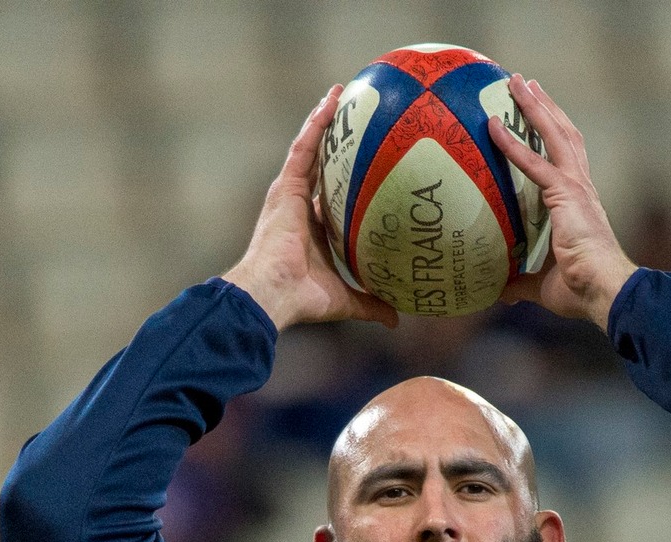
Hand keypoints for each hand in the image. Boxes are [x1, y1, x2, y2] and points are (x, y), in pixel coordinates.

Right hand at [223, 86, 397, 331]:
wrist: (273, 293)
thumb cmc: (303, 300)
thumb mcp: (345, 299)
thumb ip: (370, 303)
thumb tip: (396, 318)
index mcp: (310, 231)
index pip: (328, 199)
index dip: (344, 182)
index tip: (362, 166)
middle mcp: (298, 208)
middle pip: (319, 168)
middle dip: (334, 144)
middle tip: (355, 119)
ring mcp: (289, 195)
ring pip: (310, 150)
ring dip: (324, 121)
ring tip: (341, 95)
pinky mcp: (284, 187)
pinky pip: (303, 147)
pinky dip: (316, 123)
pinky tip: (331, 101)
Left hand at [489, 76, 637, 331]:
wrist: (605, 292)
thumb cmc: (581, 292)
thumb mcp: (542, 285)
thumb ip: (522, 281)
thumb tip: (501, 290)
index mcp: (579, 204)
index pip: (564, 158)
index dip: (550, 135)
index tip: (534, 113)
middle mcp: (581, 187)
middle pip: (563, 134)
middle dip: (544, 106)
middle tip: (524, 83)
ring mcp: (576, 187)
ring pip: (555, 134)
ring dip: (535, 106)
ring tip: (517, 82)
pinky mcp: (566, 194)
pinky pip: (534, 162)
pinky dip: (512, 143)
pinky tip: (494, 126)